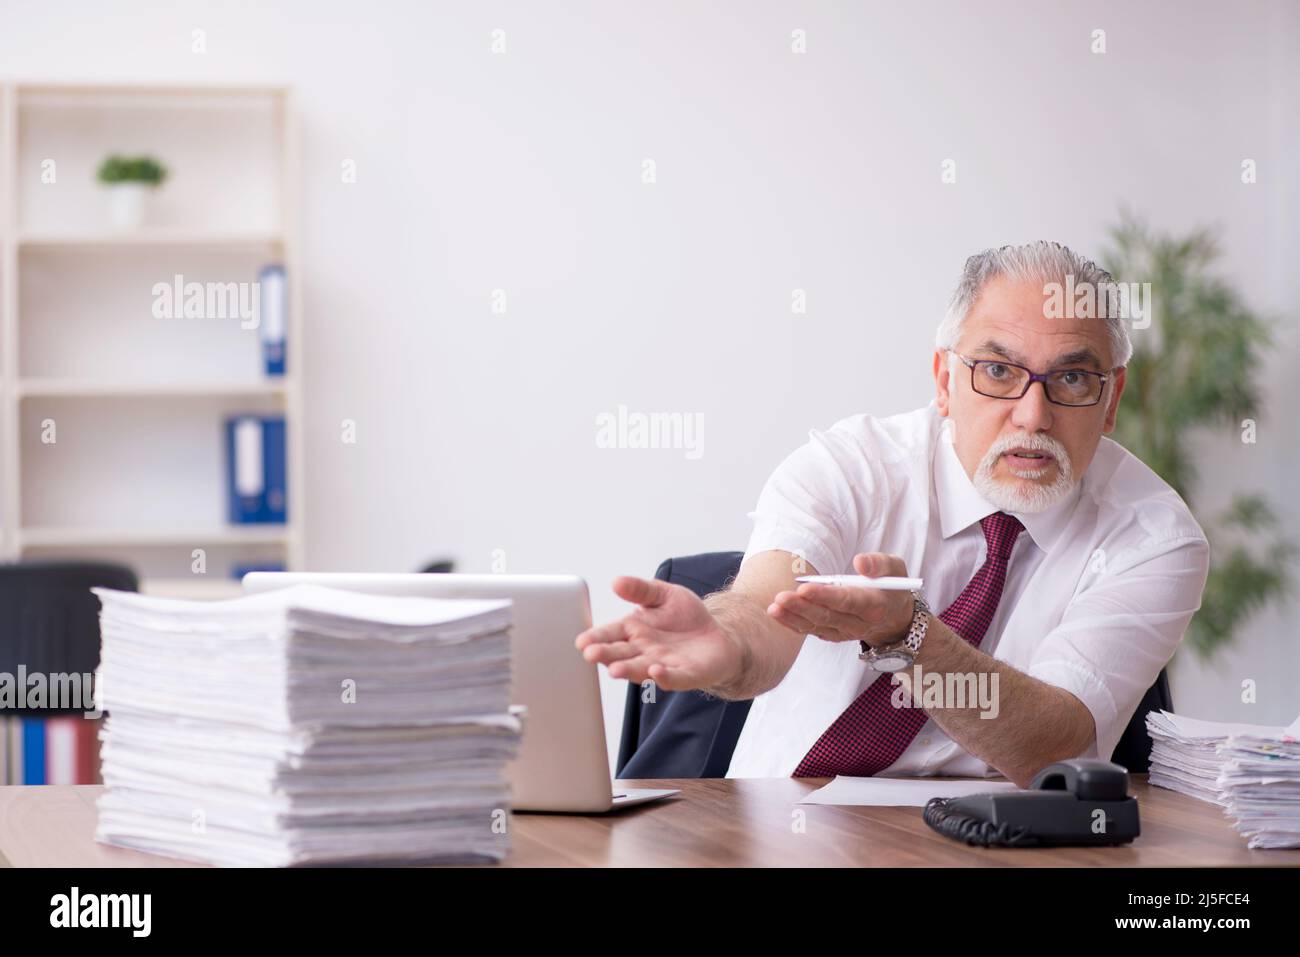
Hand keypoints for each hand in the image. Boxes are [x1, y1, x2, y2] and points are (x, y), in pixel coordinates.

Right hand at [574, 576, 741, 691]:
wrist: (719, 633)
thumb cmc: (686, 616)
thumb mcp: (663, 594)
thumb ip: (640, 589)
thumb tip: (616, 581)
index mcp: (635, 630)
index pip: (611, 634)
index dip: (596, 638)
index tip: (582, 641)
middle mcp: (644, 650)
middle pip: (621, 654)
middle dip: (605, 654)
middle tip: (590, 654)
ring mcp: (663, 664)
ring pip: (641, 669)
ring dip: (628, 670)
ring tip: (615, 669)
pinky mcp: (686, 675)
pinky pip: (673, 678)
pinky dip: (664, 677)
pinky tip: (656, 671)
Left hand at [767, 553, 914, 646]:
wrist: (894, 616)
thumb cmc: (890, 586)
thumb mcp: (895, 569)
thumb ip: (879, 563)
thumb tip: (859, 562)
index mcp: (874, 606)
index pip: (847, 602)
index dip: (825, 596)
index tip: (804, 588)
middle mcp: (859, 623)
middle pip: (827, 616)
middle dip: (802, 607)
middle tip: (781, 597)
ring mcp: (845, 631)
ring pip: (816, 626)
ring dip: (793, 617)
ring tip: (773, 607)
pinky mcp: (833, 634)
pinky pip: (811, 630)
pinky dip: (794, 624)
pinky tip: (778, 614)